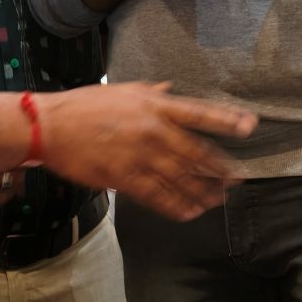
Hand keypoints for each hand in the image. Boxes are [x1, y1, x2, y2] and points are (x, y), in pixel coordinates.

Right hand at [38, 83, 255, 221]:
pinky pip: (157, 195)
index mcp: (154, 105)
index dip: (226, 121)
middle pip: (196, 152)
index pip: (198, 113)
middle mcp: (152, 130)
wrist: (51, 126)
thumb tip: (169, 91)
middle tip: (238, 179)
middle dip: (220, 168)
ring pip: (180, 178)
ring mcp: (139, 155)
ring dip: (202, 191)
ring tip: (218, 200)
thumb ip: (150, 94)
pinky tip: (189, 212)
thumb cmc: (84, 105)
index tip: (250, 128)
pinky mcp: (124, 177)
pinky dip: (176, 205)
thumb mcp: (122, 90)